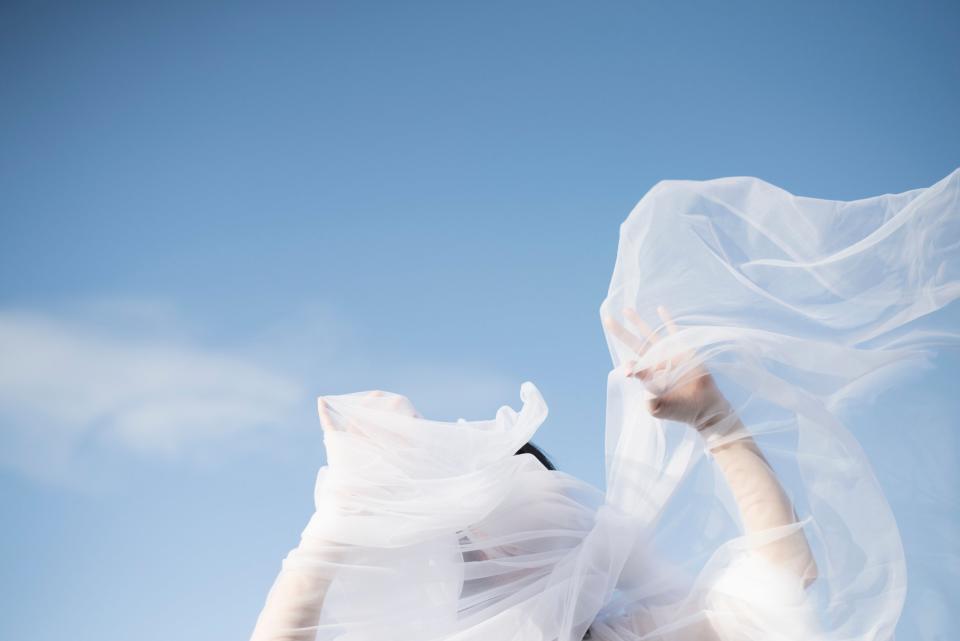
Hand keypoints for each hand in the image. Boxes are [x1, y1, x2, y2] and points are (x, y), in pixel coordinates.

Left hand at [603, 305, 731, 429]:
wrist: (703, 408)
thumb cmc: (678, 410)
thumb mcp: (657, 406)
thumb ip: (645, 393)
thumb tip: (632, 374)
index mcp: (648, 376)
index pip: (634, 366)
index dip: (630, 366)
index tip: (629, 371)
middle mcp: (655, 363)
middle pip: (635, 344)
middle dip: (621, 333)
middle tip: (608, 320)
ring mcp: (669, 355)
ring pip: (650, 334)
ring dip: (638, 322)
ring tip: (626, 310)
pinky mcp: (684, 350)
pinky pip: (673, 332)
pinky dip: (667, 320)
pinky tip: (659, 308)